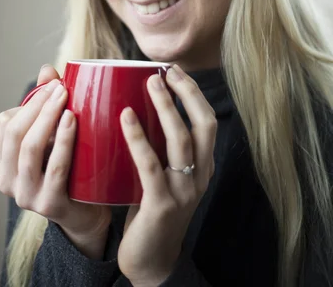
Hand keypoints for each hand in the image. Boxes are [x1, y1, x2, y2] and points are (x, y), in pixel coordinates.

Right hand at [0, 64, 111, 258]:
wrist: (87, 209)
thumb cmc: (69, 165)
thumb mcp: (54, 133)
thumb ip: (46, 104)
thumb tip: (47, 70)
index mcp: (3, 161)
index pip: (5, 124)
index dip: (30, 102)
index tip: (54, 85)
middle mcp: (7, 180)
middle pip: (15, 134)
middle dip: (38, 105)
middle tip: (61, 88)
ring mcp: (25, 195)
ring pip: (30, 150)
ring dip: (47, 118)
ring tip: (66, 99)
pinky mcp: (48, 205)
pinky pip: (54, 169)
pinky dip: (62, 141)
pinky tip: (72, 121)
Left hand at [117, 65, 216, 285]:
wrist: (151, 261)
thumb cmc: (152, 211)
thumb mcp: (165, 176)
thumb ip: (160, 149)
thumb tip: (136, 106)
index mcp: (203, 168)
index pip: (207, 123)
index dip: (194, 94)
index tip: (175, 72)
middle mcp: (199, 177)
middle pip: (203, 125)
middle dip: (186, 94)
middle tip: (164, 73)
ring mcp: (183, 191)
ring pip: (181, 140)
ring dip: (166, 107)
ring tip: (150, 83)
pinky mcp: (161, 204)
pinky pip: (150, 164)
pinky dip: (138, 137)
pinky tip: (125, 117)